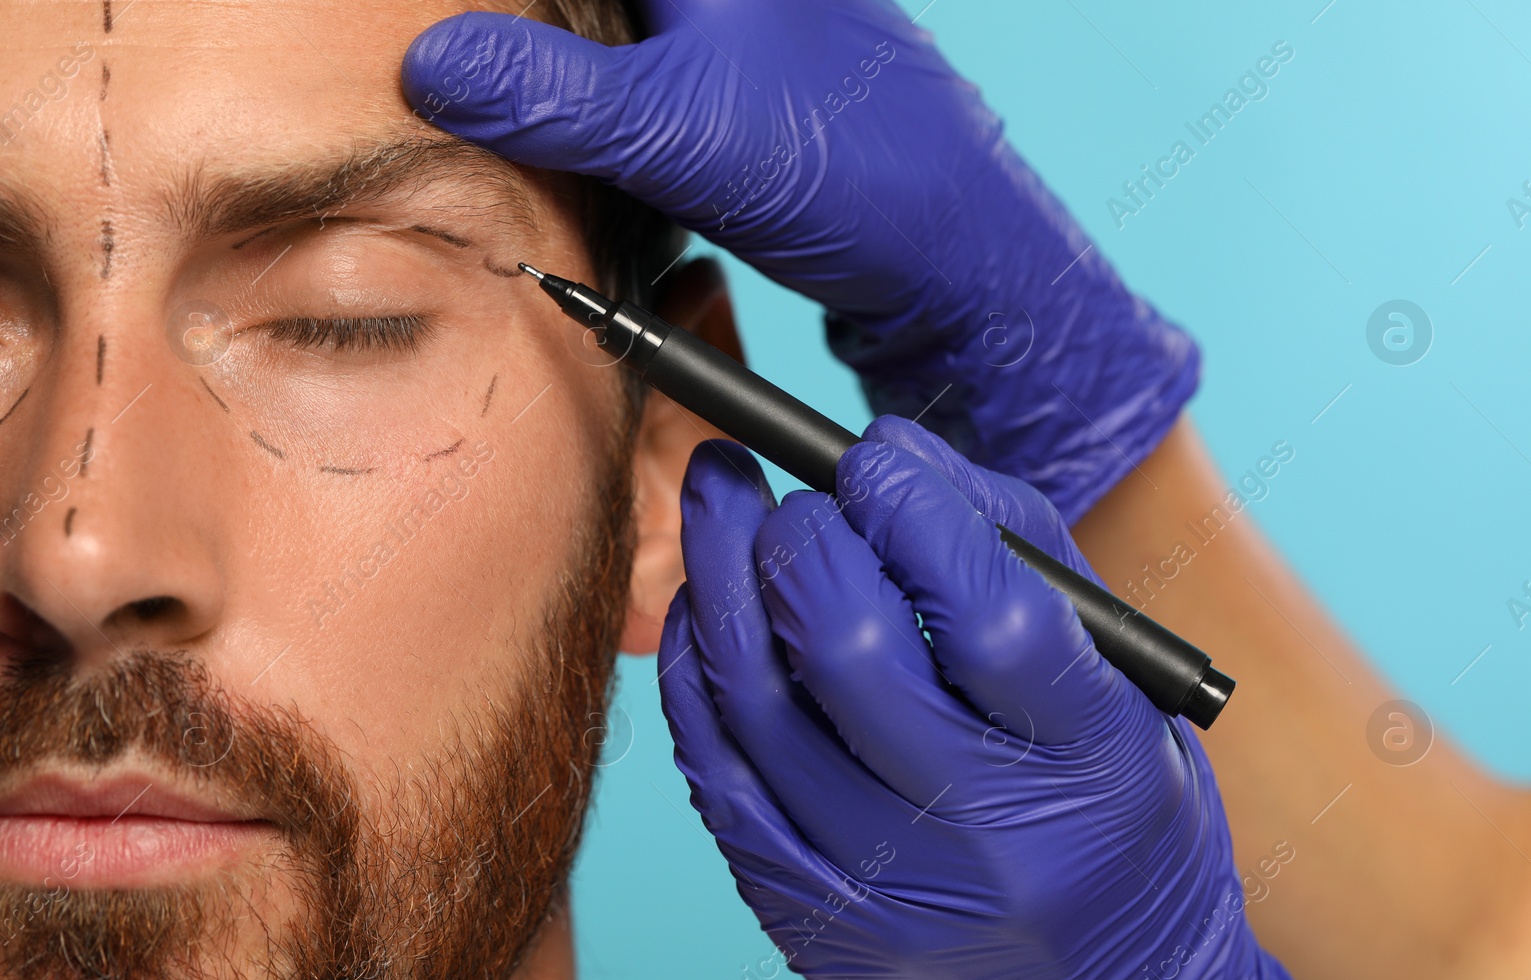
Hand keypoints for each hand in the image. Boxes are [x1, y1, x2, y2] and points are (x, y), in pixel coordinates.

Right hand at [402, 1, 1198, 523]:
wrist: (959, 259)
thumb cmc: (847, 169)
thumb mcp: (678, 131)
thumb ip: (550, 94)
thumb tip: (427, 63)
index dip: (502, 7)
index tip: (442, 45)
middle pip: (588, 6)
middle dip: (518, 28)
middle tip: (448, 82)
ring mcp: (734, 28)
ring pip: (610, 31)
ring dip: (553, 67)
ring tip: (480, 102)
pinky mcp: (738, 89)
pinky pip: (639, 79)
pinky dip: (594, 108)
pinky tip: (562, 147)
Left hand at [657, 415, 1335, 979]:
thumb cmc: (1119, 822)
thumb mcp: (1123, 687)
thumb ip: (1019, 555)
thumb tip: (891, 456)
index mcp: (1092, 761)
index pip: (988, 613)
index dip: (912, 511)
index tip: (873, 461)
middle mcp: (987, 838)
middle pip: (851, 651)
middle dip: (800, 539)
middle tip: (791, 498)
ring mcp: (886, 891)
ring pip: (758, 706)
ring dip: (721, 579)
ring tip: (718, 506)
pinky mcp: (808, 921)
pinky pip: (717, 777)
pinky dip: (698, 674)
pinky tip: (706, 614)